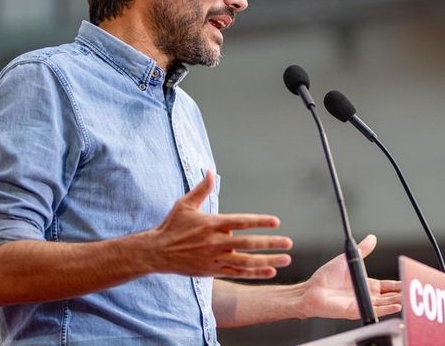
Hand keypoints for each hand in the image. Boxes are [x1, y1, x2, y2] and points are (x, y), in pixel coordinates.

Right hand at [148, 170, 292, 278]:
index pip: (240, 222)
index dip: (259, 221)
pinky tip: (270, 271)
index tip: (276, 221)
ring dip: (267, 261)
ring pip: (245, 262)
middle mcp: (215, 242)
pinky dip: (254, 273)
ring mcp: (214, 259)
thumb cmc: (172, 226)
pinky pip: (237, 273)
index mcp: (211, 224)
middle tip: (288, 242)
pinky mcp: (212, 271)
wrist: (156, 253)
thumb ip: (201, 189)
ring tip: (286, 260)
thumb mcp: (184, 204)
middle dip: (270, 243)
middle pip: (247, 243)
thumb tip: (209, 170)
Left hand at [298, 235, 401, 319]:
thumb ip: (362, 250)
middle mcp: (366, 295)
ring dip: (397, 301)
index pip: (387, 286)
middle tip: (413, 290)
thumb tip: (372, 237)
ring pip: (385, 304)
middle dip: (401, 293)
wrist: (312, 289)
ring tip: (408, 297)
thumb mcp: (348, 259)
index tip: (408, 279)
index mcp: (366, 284)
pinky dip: (386, 308)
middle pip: (389, 295)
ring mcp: (362, 303)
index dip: (398, 284)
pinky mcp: (356, 310)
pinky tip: (396, 305)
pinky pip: (374, 311)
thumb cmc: (327, 277)